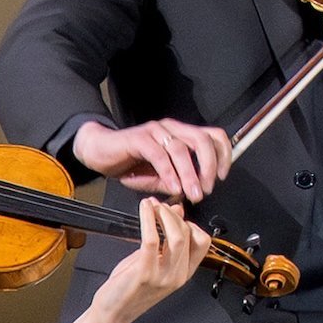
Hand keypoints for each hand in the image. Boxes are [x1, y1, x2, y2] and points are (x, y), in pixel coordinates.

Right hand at [75, 115, 228, 204]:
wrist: (99, 151)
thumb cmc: (130, 162)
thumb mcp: (157, 176)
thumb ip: (174, 181)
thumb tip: (191, 192)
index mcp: (181, 134)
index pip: (212, 136)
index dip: (223, 154)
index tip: (222, 176)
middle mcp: (172, 129)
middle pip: (202, 140)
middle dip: (209, 166)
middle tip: (207, 189)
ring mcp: (156, 131)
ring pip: (182, 149)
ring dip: (190, 174)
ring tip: (192, 193)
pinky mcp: (139, 138)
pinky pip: (159, 155)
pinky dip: (169, 173)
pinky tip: (173, 188)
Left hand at [98, 197, 207, 322]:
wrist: (111, 314)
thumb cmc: (129, 290)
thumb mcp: (153, 262)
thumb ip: (165, 239)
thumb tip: (176, 211)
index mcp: (183, 274)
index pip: (203, 243)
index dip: (191, 223)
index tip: (176, 214)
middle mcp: (177, 276)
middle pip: (188, 235)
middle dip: (173, 214)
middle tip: (160, 207)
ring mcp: (162, 276)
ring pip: (176, 236)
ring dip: (164, 215)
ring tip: (153, 206)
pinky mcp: (144, 273)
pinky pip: (152, 239)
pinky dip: (148, 219)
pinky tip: (144, 209)